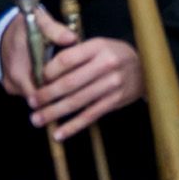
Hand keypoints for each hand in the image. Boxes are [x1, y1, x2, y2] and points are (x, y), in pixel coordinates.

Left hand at [18, 19, 146, 140]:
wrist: (147, 68)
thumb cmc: (114, 56)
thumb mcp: (98, 46)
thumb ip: (76, 55)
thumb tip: (45, 72)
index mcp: (98, 46)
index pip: (66, 59)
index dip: (48, 72)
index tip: (37, 80)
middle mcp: (105, 64)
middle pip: (69, 83)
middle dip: (46, 96)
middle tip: (31, 103)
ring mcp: (112, 84)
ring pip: (76, 102)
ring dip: (53, 113)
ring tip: (37, 120)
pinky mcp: (115, 101)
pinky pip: (89, 116)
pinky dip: (72, 126)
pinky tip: (58, 133)